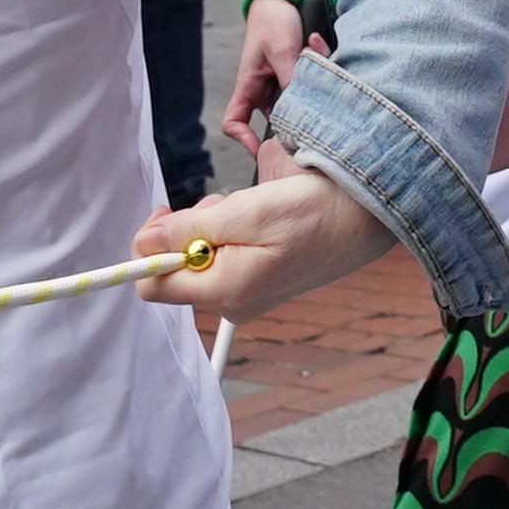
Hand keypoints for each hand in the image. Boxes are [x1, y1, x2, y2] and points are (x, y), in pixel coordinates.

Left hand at [137, 159, 393, 325]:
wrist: (367, 215)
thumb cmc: (313, 213)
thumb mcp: (242, 213)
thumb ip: (186, 230)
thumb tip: (141, 245)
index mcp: (225, 291)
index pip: (153, 286)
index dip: (149, 248)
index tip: (168, 215)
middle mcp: (233, 302)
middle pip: (178, 269)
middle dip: (188, 231)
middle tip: (223, 206)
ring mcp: (249, 295)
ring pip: (201, 259)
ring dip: (212, 227)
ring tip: (250, 210)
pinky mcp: (261, 282)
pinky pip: (226, 259)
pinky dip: (232, 233)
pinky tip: (261, 219)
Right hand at [219, 0, 309, 146]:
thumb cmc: (273, 19)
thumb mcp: (282, 49)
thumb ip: (290, 79)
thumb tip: (301, 109)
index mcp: (248, 85)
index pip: (234, 122)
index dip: (244, 140)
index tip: (263, 150)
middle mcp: (264, 89)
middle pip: (277, 120)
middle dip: (296, 118)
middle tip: (315, 115)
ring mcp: (281, 84)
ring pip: (299, 103)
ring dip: (311, 89)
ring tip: (318, 63)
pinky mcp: (299, 76)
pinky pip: (311, 84)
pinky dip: (319, 69)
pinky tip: (320, 46)